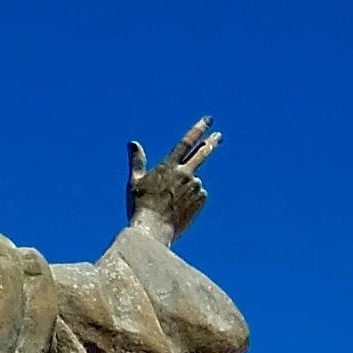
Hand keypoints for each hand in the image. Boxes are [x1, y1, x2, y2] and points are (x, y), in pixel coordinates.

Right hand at [126, 116, 220, 243]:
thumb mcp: (135, 181)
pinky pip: (198, 195)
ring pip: (194, 182)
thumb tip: (133, 143)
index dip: (198, 129)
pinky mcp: (200, 201)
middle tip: (219, 136)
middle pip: (202, 154)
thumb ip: (137, 161)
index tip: (208, 121)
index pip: (186, 142)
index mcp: (169, 166)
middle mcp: (185, 174)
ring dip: (186, 187)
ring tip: (171, 203)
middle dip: (211, 143)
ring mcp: (194, 188)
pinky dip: (191, 199)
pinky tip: (179, 208)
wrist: (153, 231)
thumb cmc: (141, 206)